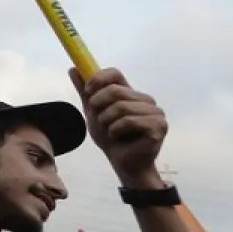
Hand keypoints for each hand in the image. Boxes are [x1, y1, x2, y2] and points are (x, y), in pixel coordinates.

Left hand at [69, 67, 166, 186]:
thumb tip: (73, 69)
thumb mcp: (93, 113)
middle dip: (100, 107)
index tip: (88, 91)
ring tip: (111, 132)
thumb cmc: (110, 138)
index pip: (115, 73)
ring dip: (108, 122)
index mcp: (131, 93)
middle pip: (115, 90)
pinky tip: (120, 138)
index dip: (98, 79)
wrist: (122, 162)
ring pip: (121, 107)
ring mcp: (155, 112)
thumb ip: (86, 92)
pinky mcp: (159, 126)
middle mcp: (146, 100)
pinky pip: (129, 121)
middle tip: (100, 121)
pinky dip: (116, 130)